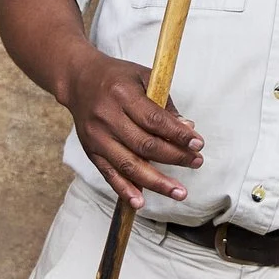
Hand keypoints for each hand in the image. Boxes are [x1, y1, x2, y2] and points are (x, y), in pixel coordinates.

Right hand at [59, 48, 203, 209]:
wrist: (79, 80)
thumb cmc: (118, 78)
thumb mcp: (144, 77)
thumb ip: (165, 103)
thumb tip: (187, 128)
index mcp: (123, 94)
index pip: (155, 120)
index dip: (178, 134)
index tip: (198, 144)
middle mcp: (107, 117)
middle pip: (144, 145)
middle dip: (174, 157)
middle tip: (197, 163)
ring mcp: (97, 137)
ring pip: (129, 164)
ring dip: (156, 182)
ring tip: (179, 192)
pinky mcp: (91, 151)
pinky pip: (109, 174)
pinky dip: (125, 190)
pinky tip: (140, 202)